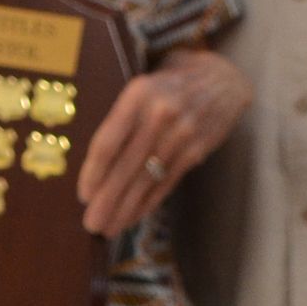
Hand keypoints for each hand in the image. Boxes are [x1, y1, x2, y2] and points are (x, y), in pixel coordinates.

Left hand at [77, 46, 249, 237]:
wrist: (223, 78)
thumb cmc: (170, 84)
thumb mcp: (143, 87)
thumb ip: (122, 119)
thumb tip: (95, 167)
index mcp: (138, 94)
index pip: (109, 141)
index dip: (94, 172)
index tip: (83, 195)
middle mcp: (160, 113)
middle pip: (126, 166)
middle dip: (107, 199)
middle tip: (92, 224)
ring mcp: (182, 133)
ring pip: (147, 179)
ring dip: (126, 207)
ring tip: (109, 228)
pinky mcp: (198, 149)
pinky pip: (168, 181)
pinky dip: (149, 202)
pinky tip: (134, 216)